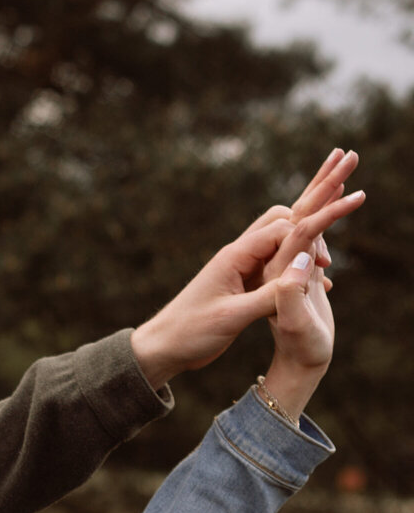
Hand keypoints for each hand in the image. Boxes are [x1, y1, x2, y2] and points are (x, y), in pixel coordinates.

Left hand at [131, 147, 363, 388]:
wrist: (163, 348)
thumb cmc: (190, 332)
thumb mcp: (232, 318)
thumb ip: (269, 296)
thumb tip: (303, 274)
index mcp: (237, 255)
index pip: (285, 229)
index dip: (313, 233)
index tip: (336, 241)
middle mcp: (240, 254)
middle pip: (287, 216)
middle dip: (318, 197)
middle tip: (348, 164)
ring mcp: (242, 266)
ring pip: (284, 239)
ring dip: (311, 233)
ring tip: (342, 211)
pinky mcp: (243, 283)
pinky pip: (278, 265)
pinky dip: (300, 264)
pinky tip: (321, 277)